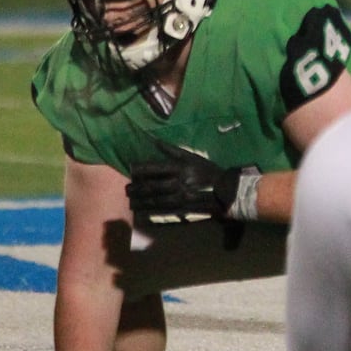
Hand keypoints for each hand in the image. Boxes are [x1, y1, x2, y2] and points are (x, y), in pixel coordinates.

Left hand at [126, 146, 249, 223]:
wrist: (225, 190)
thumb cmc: (208, 171)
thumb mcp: (193, 157)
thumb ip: (173, 150)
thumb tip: (155, 140)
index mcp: (181, 168)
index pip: (155, 168)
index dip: (141, 170)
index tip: (130, 169)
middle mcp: (178, 182)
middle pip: (151, 186)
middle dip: (136, 188)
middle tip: (126, 189)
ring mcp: (179, 197)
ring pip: (154, 199)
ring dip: (140, 200)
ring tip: (130, 200)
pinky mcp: (181, 208)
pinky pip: (161, 209)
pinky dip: (148, 210)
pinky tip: (140, 210)